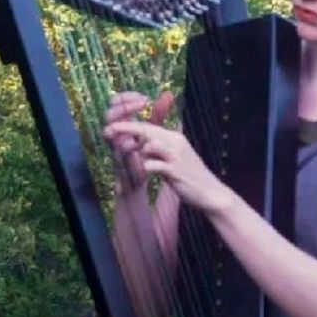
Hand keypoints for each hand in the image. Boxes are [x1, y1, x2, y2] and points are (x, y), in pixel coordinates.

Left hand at [101, 111, 233, 214]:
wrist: (209, 192)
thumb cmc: (188, 175)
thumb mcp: (173, 158)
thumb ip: (158, 149)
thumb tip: (141, 144)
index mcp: (174, 137)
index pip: (148, 126)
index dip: (129, 124)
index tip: (111, 125)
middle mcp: (175, 142)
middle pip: (147, 131)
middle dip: (125, 130)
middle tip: (107, 131)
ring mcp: (176, 156)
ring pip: (150, 144)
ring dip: (135, 151)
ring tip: (125, 158)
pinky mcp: (175, 171)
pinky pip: (154, 165)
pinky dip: (143, 167)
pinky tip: (138, 173)